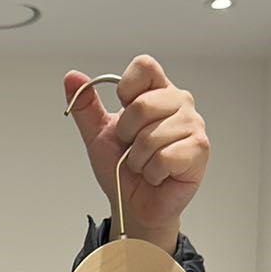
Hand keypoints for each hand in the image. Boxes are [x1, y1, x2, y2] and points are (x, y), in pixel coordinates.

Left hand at [64, 57, 209, 254]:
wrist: (133, 205)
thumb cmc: (121, 169)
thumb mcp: (97, 134)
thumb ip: (85, 105)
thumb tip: (72, 77)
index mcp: (157, 92)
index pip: (145, 66)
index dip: (127, 90)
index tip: (123, 111)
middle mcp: (179, 103)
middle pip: (143, 104)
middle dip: (126, 134)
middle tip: (132, 149)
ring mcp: (193, 125)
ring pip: (151, 136)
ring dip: (138, 159)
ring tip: (144, 164)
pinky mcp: (199, 150)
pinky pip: (165, 157)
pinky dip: (152, 172)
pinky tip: (158, 175)